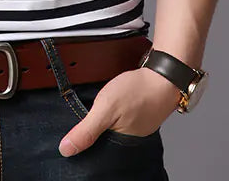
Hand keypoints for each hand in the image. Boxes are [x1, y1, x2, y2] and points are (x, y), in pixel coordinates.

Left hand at [58, 67, 179, 156]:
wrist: (163, 75)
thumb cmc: (139, 91)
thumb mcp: (106, 108)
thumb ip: (86, 130)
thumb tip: (66, 149)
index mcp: (121, 147)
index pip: (95, 153)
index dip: (82, 142)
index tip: (73, 133)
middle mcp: (129, 142)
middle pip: (102, 141)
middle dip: (92, 129)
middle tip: (89, 114)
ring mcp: (135, 130)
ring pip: (111, 129)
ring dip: (103, 120)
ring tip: (101, 108)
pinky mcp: (137, 118)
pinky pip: (120, 120)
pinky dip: (113, 112)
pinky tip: (111, 105)